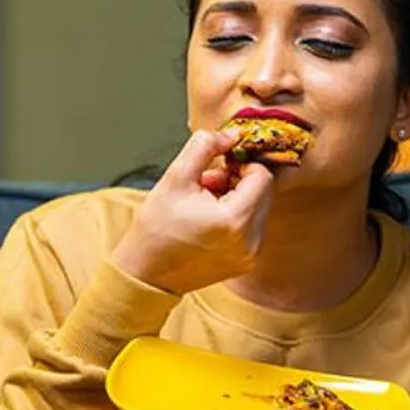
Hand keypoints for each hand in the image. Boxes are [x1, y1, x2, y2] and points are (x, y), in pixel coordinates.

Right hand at [110, 129, 273, 295]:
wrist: (145, 274)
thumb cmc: (156, 228)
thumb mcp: (176, 177)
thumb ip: (205, 146)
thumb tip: (231, 135)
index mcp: (235, 219)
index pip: (262, 176)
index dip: (242, 163)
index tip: (219, 164)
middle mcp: (250, 240)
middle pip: (264, 192)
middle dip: (239, 180)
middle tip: (207, 182)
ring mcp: (250, 255)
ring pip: (260, 208)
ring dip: (238, 198)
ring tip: (205, 202)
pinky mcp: (246, 262)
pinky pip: (253, 228)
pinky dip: (237, 217)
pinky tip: (210, 219)